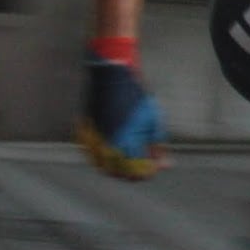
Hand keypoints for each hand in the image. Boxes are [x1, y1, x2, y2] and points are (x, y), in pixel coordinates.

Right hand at [76, 51, 165, 178]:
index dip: (147, 172)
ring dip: (117, 169)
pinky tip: (114, 154)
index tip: (154, 167)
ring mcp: (92, 139)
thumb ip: (158, 144)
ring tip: (130, 161)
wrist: (111, 77)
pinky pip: (91, 156)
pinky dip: (102, 160)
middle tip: (143, 166)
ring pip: (103, 167)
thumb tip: (165, 164)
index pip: (136, 170)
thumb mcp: (153, 119)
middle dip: (133, 173)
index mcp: (125, 140)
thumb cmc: (136, 97)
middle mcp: (106, 143)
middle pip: (118, 172)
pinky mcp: (84, 134)